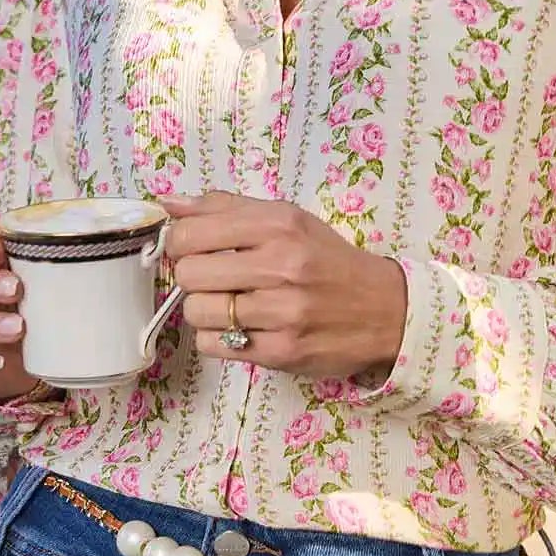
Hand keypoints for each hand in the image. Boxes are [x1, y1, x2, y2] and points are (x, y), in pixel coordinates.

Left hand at [162, 192, 406, 380]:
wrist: (386, 309)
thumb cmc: (329, 261)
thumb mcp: (288, 220)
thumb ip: (226, 208)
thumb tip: (169, 203)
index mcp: (279, 225)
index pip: (190, 233)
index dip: (179, 242)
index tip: (192, 248)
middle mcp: (281, 266)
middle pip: (188, 274)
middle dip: (193, 277)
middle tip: (214, 278)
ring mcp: (282, 312)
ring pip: (196, 312)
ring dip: (204, 310)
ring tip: (229, 305)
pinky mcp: (281, 351)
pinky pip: (213, 345)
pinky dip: (217, 338)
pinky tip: (240, 328)